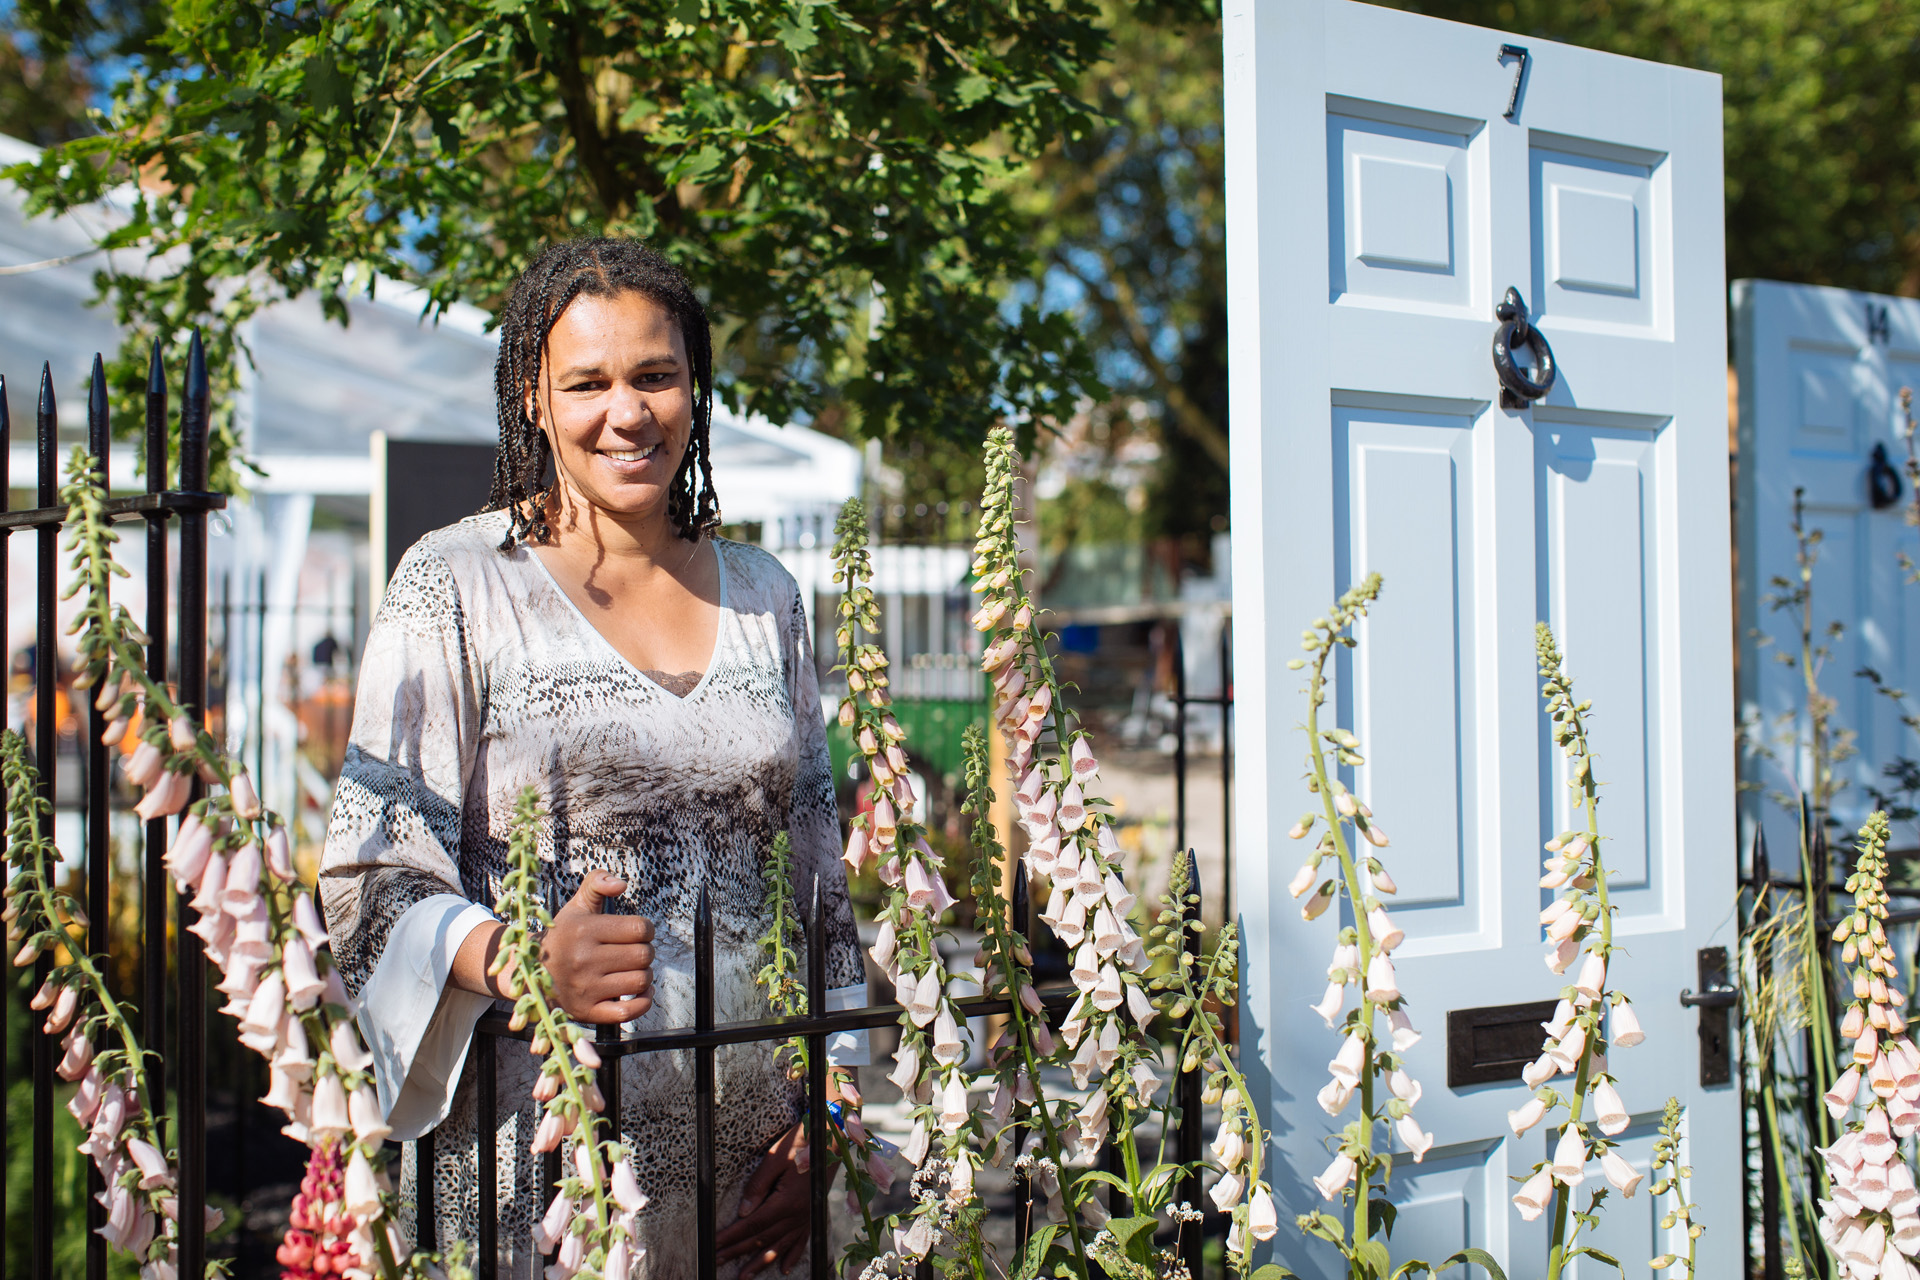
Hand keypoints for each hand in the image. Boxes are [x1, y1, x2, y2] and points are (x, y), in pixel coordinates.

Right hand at [541, 871, 653, 1024]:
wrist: (530, 972)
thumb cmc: (563, 937)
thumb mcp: (577, 905)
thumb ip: (598, 883)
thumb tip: (621, 884)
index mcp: (584, 931)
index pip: (640, 928)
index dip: (646, 929)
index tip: (638, 933)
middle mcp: (584, 960)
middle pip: (643, 956)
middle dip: (645, 952)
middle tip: (633, 952)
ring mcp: (585, 988)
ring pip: (640, 981)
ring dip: (644, 975)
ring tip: (632, 970)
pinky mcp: (586, 1012)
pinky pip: (627, 1012)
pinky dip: (642, 1003)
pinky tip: (638, 992)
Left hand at [717, 1122, 808, 1279]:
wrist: (833, 1140)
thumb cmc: (801, 1143)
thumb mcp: (775, 1157)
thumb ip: (758, 1186)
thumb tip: (744, 1212)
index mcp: (785, 1202)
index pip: (752, 1225)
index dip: (731, 1237)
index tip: (714, 1245)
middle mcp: (797, 1215)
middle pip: (762, 1239)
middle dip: (737, 1251)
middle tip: (717, 1261)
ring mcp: (806, 1217)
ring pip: (779, 1246)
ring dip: (760, 1263)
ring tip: (744, 1276)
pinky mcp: (813, 1215)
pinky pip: (801, 1242)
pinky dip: (792, 1256)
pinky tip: (784, 1269)